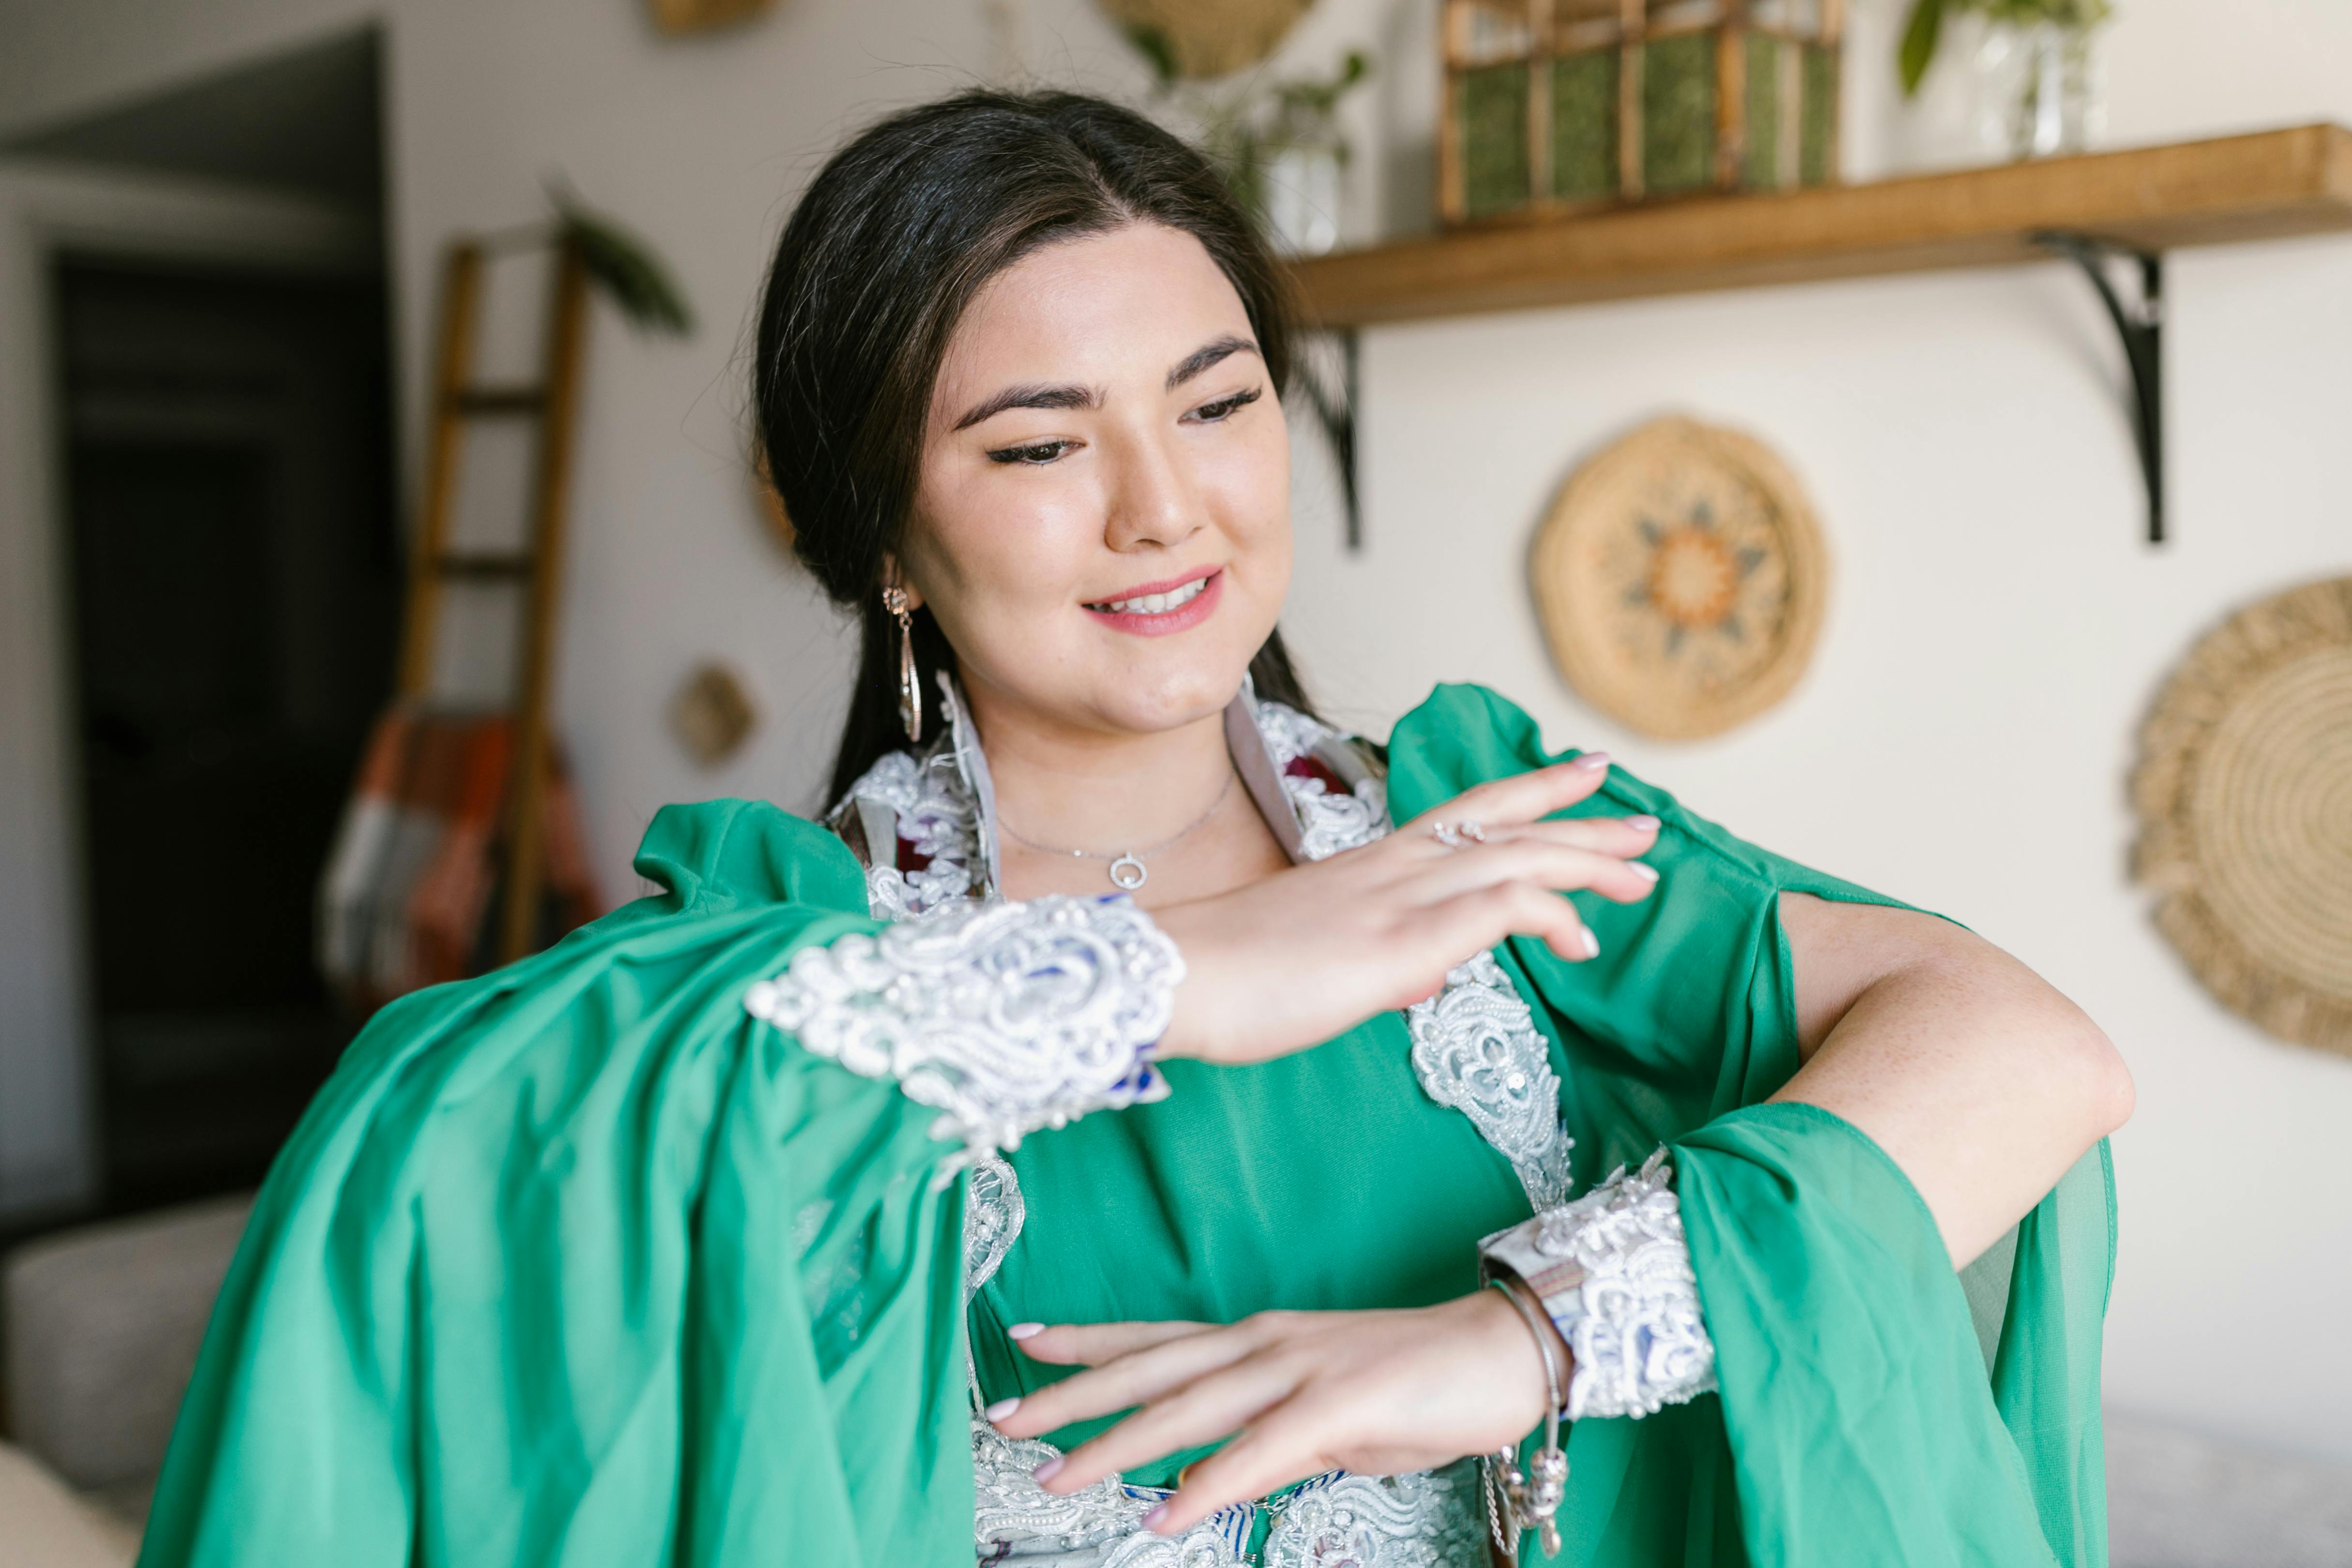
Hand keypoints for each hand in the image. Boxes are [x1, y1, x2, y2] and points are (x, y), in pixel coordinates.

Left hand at [991, 1291, 1566, 1536]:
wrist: (1500, 1352)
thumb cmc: (1419, 1381)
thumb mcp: (1327, 1414)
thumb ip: (1269, 1439)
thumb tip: (1220, 1473)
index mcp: (1260, 1341)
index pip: (1156, 1338)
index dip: (1089, 1341)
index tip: (1025, 1342)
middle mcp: (1265, 1343)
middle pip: (1151, 1369)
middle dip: (1072, 1395)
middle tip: (1004, 1417)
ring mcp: (1299, 1369)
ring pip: (1187, 1407)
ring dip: (1117, 1445)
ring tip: (1059, 1475)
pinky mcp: (1339, 1404)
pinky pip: (1261, 1449)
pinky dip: (1211, 1482)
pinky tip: (1171, 1511)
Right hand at [1152, 755, 1656, 1064]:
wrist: (1176, 976)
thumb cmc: (1233, 975)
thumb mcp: (1321, 957)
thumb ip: (1378, 958)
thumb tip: (1419, 975)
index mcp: (1374, 867)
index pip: (1469, 814)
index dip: (1533, 792)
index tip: (1583, 774)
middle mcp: (1394, 870)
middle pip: (1508, 828)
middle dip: (1584, 825)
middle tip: (1647, 827)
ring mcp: (1398, 902)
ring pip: (1515, 857)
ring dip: (1586, 862)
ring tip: (1641, 873)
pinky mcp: (1397, 945)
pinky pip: (1492, 910)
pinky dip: (1546, 913)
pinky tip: (1581, 936)